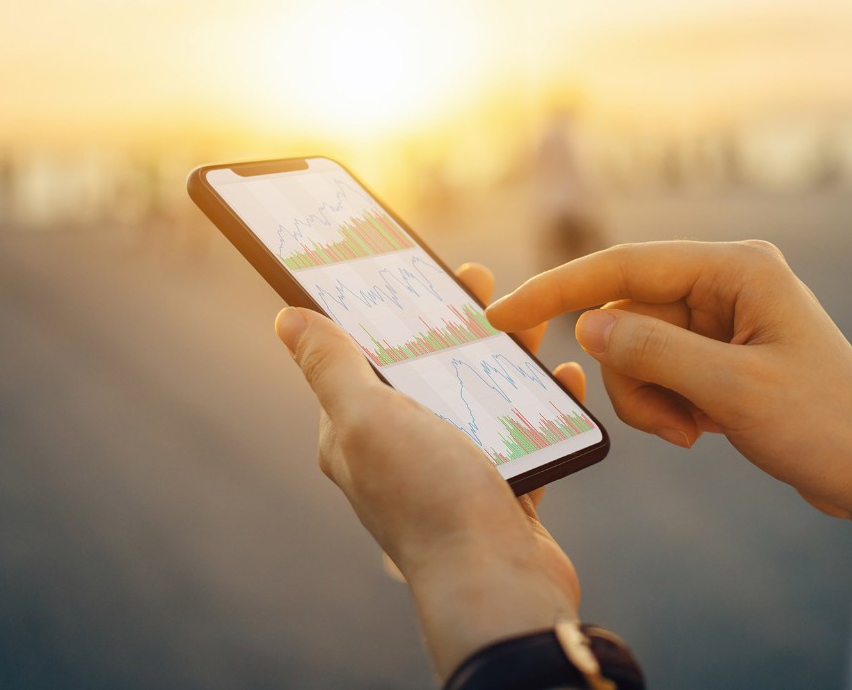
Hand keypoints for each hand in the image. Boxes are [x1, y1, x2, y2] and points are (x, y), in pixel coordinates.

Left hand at [274, 263, 585, 677]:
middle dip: (452, 321)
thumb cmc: (429, 499)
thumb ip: (332, 367)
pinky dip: (545, 403)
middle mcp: (401, 453)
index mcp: (358, 433)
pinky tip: (565, 377)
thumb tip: (286, 320)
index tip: (412, 266)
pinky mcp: (503, 492)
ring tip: (531, 319)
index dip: (384, 309)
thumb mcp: (368, 419)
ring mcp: (454, 472)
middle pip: (427, 369)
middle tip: (479, 278)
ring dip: (503, 354)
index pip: (362, 356)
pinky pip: (526, 433)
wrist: (496, 586)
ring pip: (480, 395)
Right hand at [487, 241, 851, 525]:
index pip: (624, 267)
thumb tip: (588, 326)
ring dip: (648, 398)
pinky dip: (663, 405)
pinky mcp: (717, 351)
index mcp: (737, 269)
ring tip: (691, 430)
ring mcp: (720, 317)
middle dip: (632, 377)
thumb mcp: (733, 390)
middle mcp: (725, 281)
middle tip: (672, 426)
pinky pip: (656, 369)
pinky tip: (702, 428)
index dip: (558, 289)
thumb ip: (655, 353)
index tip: (501, 314)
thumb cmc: (823, 425)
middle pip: (625, 316)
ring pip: (634, 348)